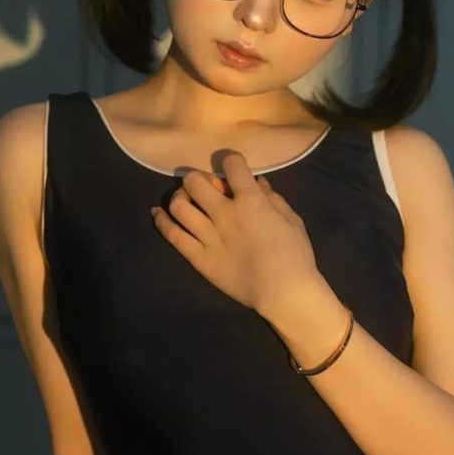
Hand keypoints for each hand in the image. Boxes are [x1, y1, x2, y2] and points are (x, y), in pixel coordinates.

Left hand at [149, 151, 319, 313]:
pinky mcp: (198, 258)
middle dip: (200, 178)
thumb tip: (259, 182)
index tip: (233, 166)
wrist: (285, 293)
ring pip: (179, 205)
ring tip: (186, 199)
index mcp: (251, 201)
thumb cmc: (296, 256)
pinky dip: (161, 221)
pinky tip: (157, 213)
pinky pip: (173, 235)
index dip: (232, 160)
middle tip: (206, 186)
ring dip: (180, 196)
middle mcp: (225, 213)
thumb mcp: (292, 221)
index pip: (232, 166)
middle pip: (196, 182)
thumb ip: (274, 199)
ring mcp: (208, 236)